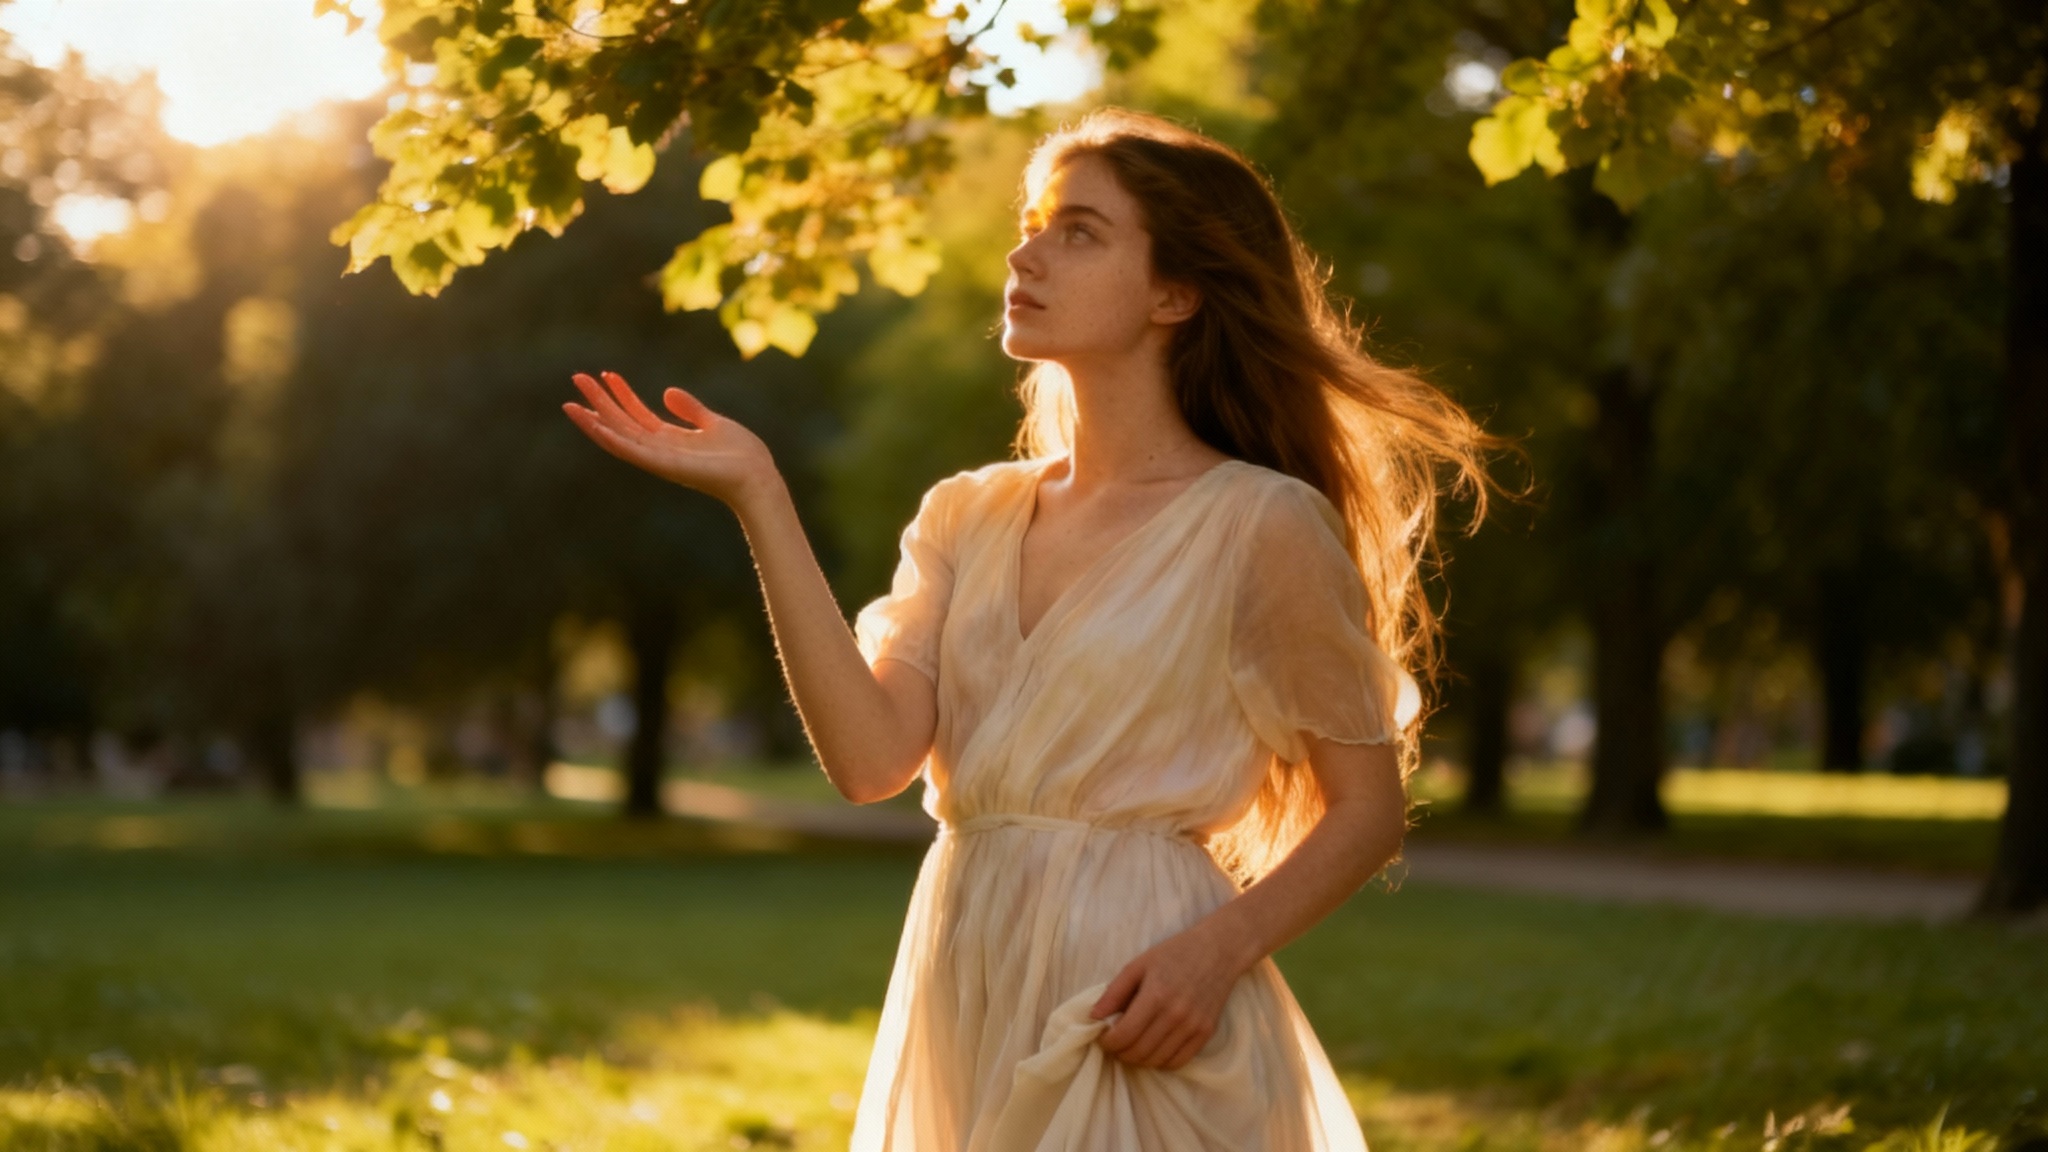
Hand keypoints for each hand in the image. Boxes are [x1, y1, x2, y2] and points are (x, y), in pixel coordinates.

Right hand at [562, 370, 777, 509]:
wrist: (758, 477)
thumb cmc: (742, 456)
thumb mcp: (713, 424)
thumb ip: (691, 410)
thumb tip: (667, 392)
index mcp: (671, 440)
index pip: (637, 415)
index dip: (621, 394)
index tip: (606, 373)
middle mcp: (659, 450)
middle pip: (621, 423)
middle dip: (599, 402)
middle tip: (576, 378)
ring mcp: (659, 459)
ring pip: (618, 437)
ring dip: (594, 421)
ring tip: (570, 404)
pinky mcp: (664, 466)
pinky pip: (632, 452)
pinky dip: (612, 440)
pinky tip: (595, 426)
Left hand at [1089, 921, 1248, 1069]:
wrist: (1218, 951)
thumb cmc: (1174, 954)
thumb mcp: (1139, 965)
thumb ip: (1114, 992)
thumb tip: (1094, 1017)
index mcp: (1156, 996)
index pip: (1124, 1035)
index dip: (1108, 1042)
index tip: (1103, 1037)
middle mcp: (1176, 1016)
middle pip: (1138, 1052)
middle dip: (1120, 1052)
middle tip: (1115, 1043)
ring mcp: (1193, 1027)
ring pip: (1157, 1061)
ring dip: (1139, 1059)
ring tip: (1132, 1045)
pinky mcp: (1206, 1033)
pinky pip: (1178, 1062)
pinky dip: (1161, 1061)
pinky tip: (1154, 1049)